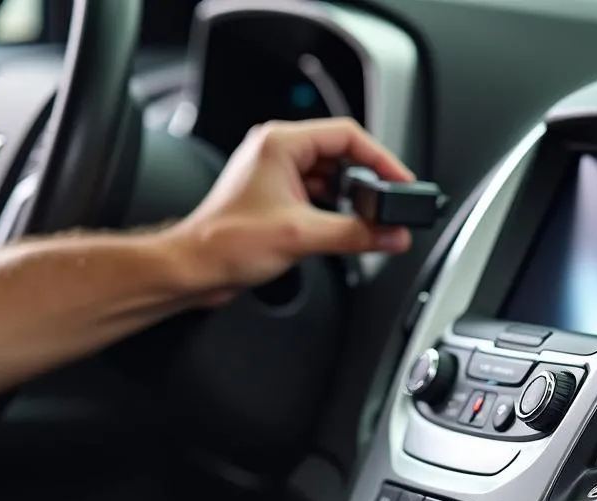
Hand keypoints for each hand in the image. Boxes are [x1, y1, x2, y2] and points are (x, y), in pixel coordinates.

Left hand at [179, 117, 415, 293]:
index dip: (380, 158)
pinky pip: (316, 197)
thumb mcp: (301, 236)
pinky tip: (343, 230)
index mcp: (281, 144)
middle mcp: (277, 153)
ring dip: (350, 200)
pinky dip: (333, 212)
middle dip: (368, 183)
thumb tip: (391, 234)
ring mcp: (275, 176)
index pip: (347, 136)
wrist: (195, 268)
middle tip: (389, 205)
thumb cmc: (225, 242)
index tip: (400, 182)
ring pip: (329, 179)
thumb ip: (354, 235)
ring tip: (368, 222)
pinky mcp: (274, 199)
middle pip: (341, 156)